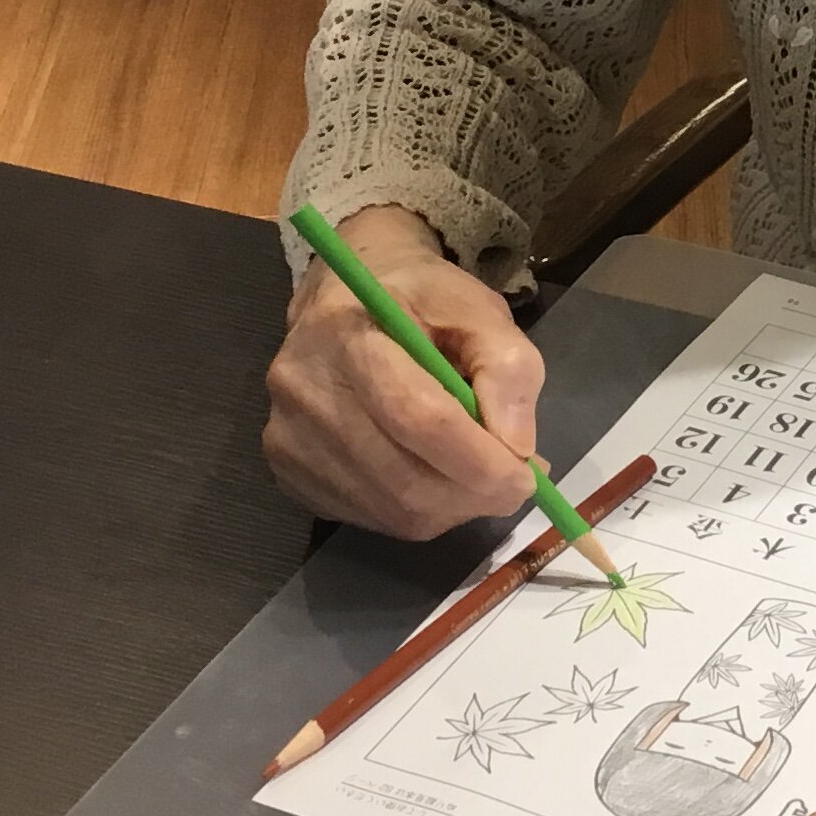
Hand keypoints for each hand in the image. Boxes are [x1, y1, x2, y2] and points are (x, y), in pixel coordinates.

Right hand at [262, 205, 545, 537]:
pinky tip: (434, 477)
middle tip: (513, 484)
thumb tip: (516, 446)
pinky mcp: (287, 470)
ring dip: (451, 508)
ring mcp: (288, 438)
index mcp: (348, 334)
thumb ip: (508, 366)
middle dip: (474, 494)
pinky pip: (369, 517)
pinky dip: (418, 511)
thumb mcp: (476, 307)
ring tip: (478, 477)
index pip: (416, 417)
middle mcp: (304, 391)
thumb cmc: (417, 298)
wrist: (342, 299)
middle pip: (404, 479)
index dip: (480, 460)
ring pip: (391, 510)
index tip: (528, 475)